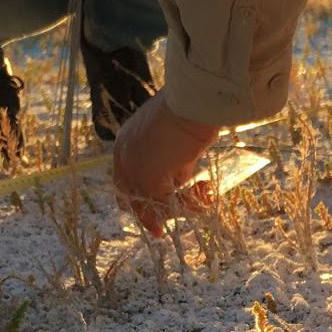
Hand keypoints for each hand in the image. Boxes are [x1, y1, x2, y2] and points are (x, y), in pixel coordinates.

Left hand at [113, 90, 218, 235]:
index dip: (140, 198)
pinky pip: (166, 204)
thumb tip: (181, 182)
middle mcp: (124, 156)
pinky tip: (206, 193)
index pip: (125, 179)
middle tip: (161, 231)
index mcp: (126, 142)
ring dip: (179, 206)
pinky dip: (188, 204)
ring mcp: (133, 168)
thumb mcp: (178, 139)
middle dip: (150, 214)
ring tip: (204, 196)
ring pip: (150, 204)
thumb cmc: (193, 112)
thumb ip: (173, 161)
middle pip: (130, 197)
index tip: (157, 211)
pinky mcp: (148, 179)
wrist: (196, 100)